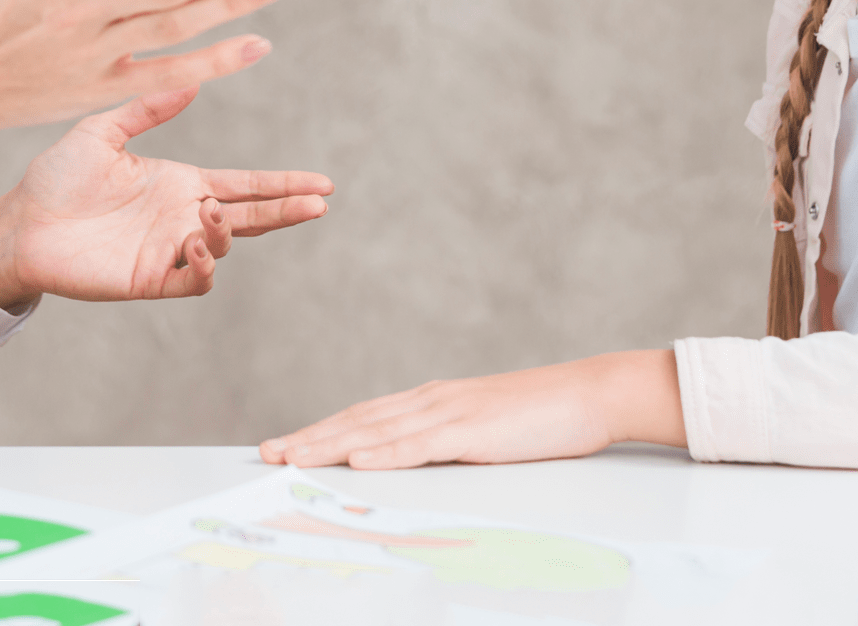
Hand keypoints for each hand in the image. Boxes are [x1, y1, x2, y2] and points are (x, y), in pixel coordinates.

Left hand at [0, 87, 333, 308]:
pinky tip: (193, 243)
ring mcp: (167, 249)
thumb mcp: (103, 130)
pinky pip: (192, 280)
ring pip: (223, 247)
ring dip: (226, 231)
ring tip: (208, 214)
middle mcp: (182, 215)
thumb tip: (193, 79)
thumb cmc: (57, 176)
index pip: (245, 183)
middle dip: (286, 210)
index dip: (283, 184)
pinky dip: (203, 266)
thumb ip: (148, 107)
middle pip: (250, 216)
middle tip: (319, 204)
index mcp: (181, 181)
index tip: (323, 183)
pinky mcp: (147, 278)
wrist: (18, 222)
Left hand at [259, 352, 685, 469]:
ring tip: (294, 456)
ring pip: (378, 430)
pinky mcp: (474, 429)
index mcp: (432, 401)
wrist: (589, 393)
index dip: (322, 431)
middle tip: (268, 452)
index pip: (364, 418)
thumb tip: (413, 464)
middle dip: (311, 437)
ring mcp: (452, 412)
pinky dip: (386, 453)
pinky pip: (422, 444)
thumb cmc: (541, 417)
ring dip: (332, 444)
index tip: (287, 444)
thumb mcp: (483, 432)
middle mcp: (432, 400)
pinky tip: (359, 461)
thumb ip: (447, 442)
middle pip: (358, 420)